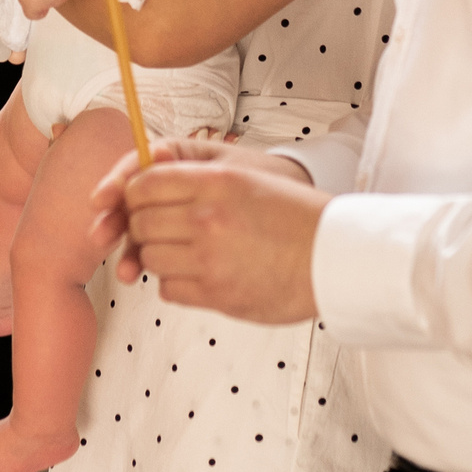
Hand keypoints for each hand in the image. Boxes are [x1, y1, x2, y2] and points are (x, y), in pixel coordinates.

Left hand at [87, 137, 325, 324]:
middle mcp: (209, 217)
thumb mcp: (248, 177)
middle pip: (140, 222)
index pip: (143, 183)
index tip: (142, 202)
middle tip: (166, 230)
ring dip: (160, 257)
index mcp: (217, 182)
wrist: (336, 255)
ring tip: (187, 253)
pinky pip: (169, 289)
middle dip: (144, 227)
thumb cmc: (296, 215)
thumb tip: (142, 185)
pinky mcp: (218, 294)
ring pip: (149, 257)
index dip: (134, 194)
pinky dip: (176, 284)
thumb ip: (196, 177)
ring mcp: (211, 258)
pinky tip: (200, 274)